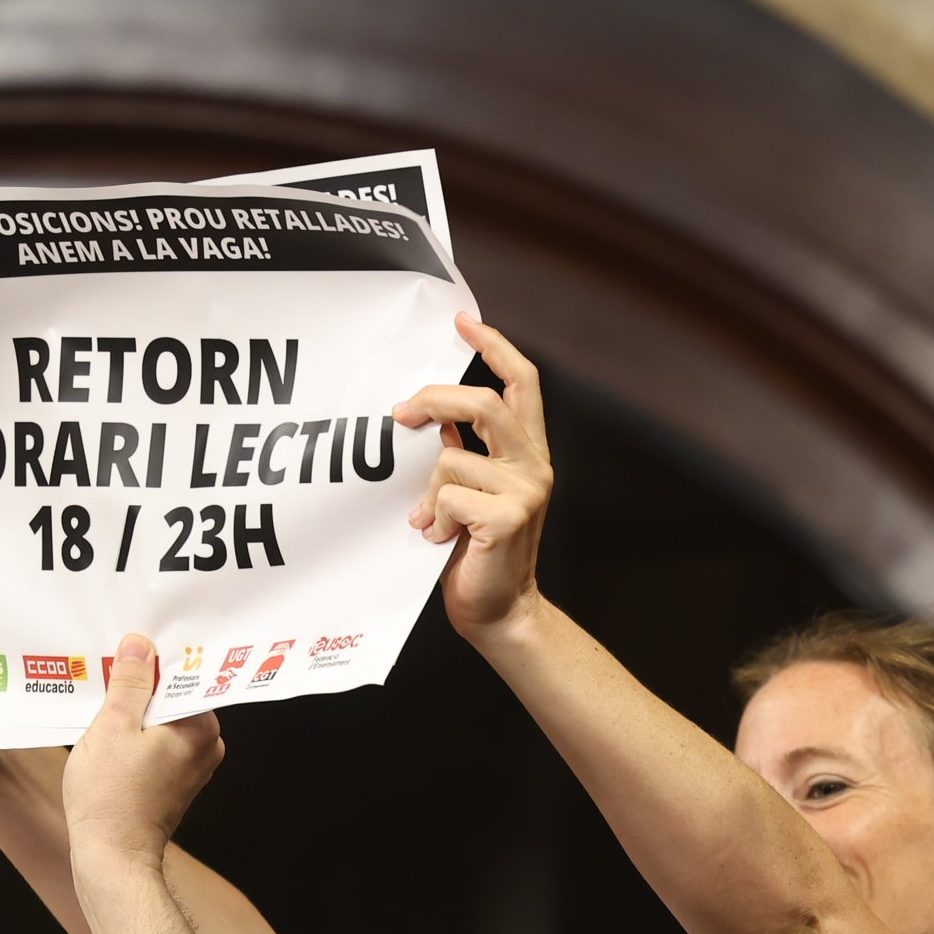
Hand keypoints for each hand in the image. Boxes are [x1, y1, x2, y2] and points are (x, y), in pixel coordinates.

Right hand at [64, 635, 223, 869]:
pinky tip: (110, 734)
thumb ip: (129, 682)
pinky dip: (137, 735)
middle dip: (142, 685)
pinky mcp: (175, 781)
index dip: (151, 659)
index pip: (183, 672)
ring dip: (135, 710)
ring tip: (104, 702)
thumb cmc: (110, 796)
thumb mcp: (113, 725)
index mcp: (200, 726)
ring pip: (163, 720)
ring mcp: (193, 766)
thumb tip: (140, 646)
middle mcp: (206, 745)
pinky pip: (158, 743)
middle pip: (173, 695)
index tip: (126, 649)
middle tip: (108, 672)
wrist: (112, 856)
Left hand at [394, 318, 553, 640]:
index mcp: (527, 451)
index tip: (463, 323)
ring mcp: (525, 490)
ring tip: (428, 519)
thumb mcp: (472, 491)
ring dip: (428, 489)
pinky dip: (432, 516)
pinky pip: (448, 495)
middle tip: (400, 413)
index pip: (521, 382)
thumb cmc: (479, 552)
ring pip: (452, 457)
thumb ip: (462, 451)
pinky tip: (438, 538)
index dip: (494, 347)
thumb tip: (431, 417)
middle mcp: (534, 465)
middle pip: (483, 403)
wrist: (498, 610)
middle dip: (434, 400)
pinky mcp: (507, 517)